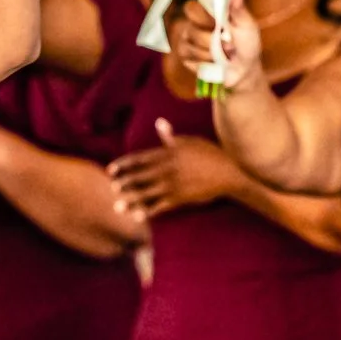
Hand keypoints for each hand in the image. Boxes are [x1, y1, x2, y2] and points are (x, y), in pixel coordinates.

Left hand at [107, 118, 243, 216]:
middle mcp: (167, 169)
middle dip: (125, 183)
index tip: (111, 170)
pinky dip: (148, 212)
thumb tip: (159, 123)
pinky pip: (161, 206)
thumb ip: (171, 137)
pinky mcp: (181, 199)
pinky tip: (138, 216)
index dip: (123, 165)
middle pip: (139, 177)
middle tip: (113, 188)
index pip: (139, 159)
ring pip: (147, 194)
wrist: (229, 174)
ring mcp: (173, 185)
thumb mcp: (191, 141)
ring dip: (131, 201)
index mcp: (168, 153)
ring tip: (118, 207)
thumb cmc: (210, 154)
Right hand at [168, 0, 263, 92]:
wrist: (245, 71)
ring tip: (223, 55)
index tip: (219, 24)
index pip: (191, 7)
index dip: (203, 17)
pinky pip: (189, 58)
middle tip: (226, 42)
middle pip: (190, 27)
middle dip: (210, 38)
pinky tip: (214, 63)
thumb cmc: (247, 44)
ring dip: (211, 53)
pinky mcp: (185, 57)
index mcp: (207, 13)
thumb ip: (237, 5)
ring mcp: (187, 41)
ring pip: (191, 45)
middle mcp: (193, 24)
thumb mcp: (246, 23)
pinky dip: (205, 62)